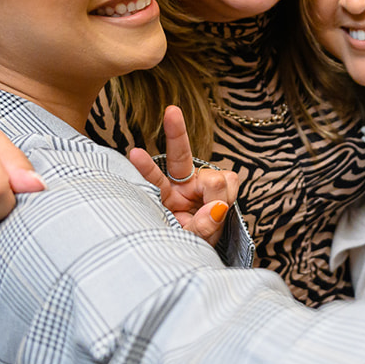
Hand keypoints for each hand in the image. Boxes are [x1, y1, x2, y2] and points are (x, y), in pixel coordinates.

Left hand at [128, 106, 240, 247]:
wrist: (200, 253)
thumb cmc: (185, 246)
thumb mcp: (189, 243)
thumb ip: (200, 228)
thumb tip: (218, 208)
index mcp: (163, 199)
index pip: (154, 180)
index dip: (146, 168)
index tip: (134, 153)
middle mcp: (180, 186)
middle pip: (180, 156)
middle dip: (177, 132)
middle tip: (171, 111)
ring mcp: (201, 183)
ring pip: (216, 178)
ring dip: (219, 198)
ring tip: (213, 217)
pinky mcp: (221, 183)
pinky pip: (230, 179)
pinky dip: (230, 194)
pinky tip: (223, 207)